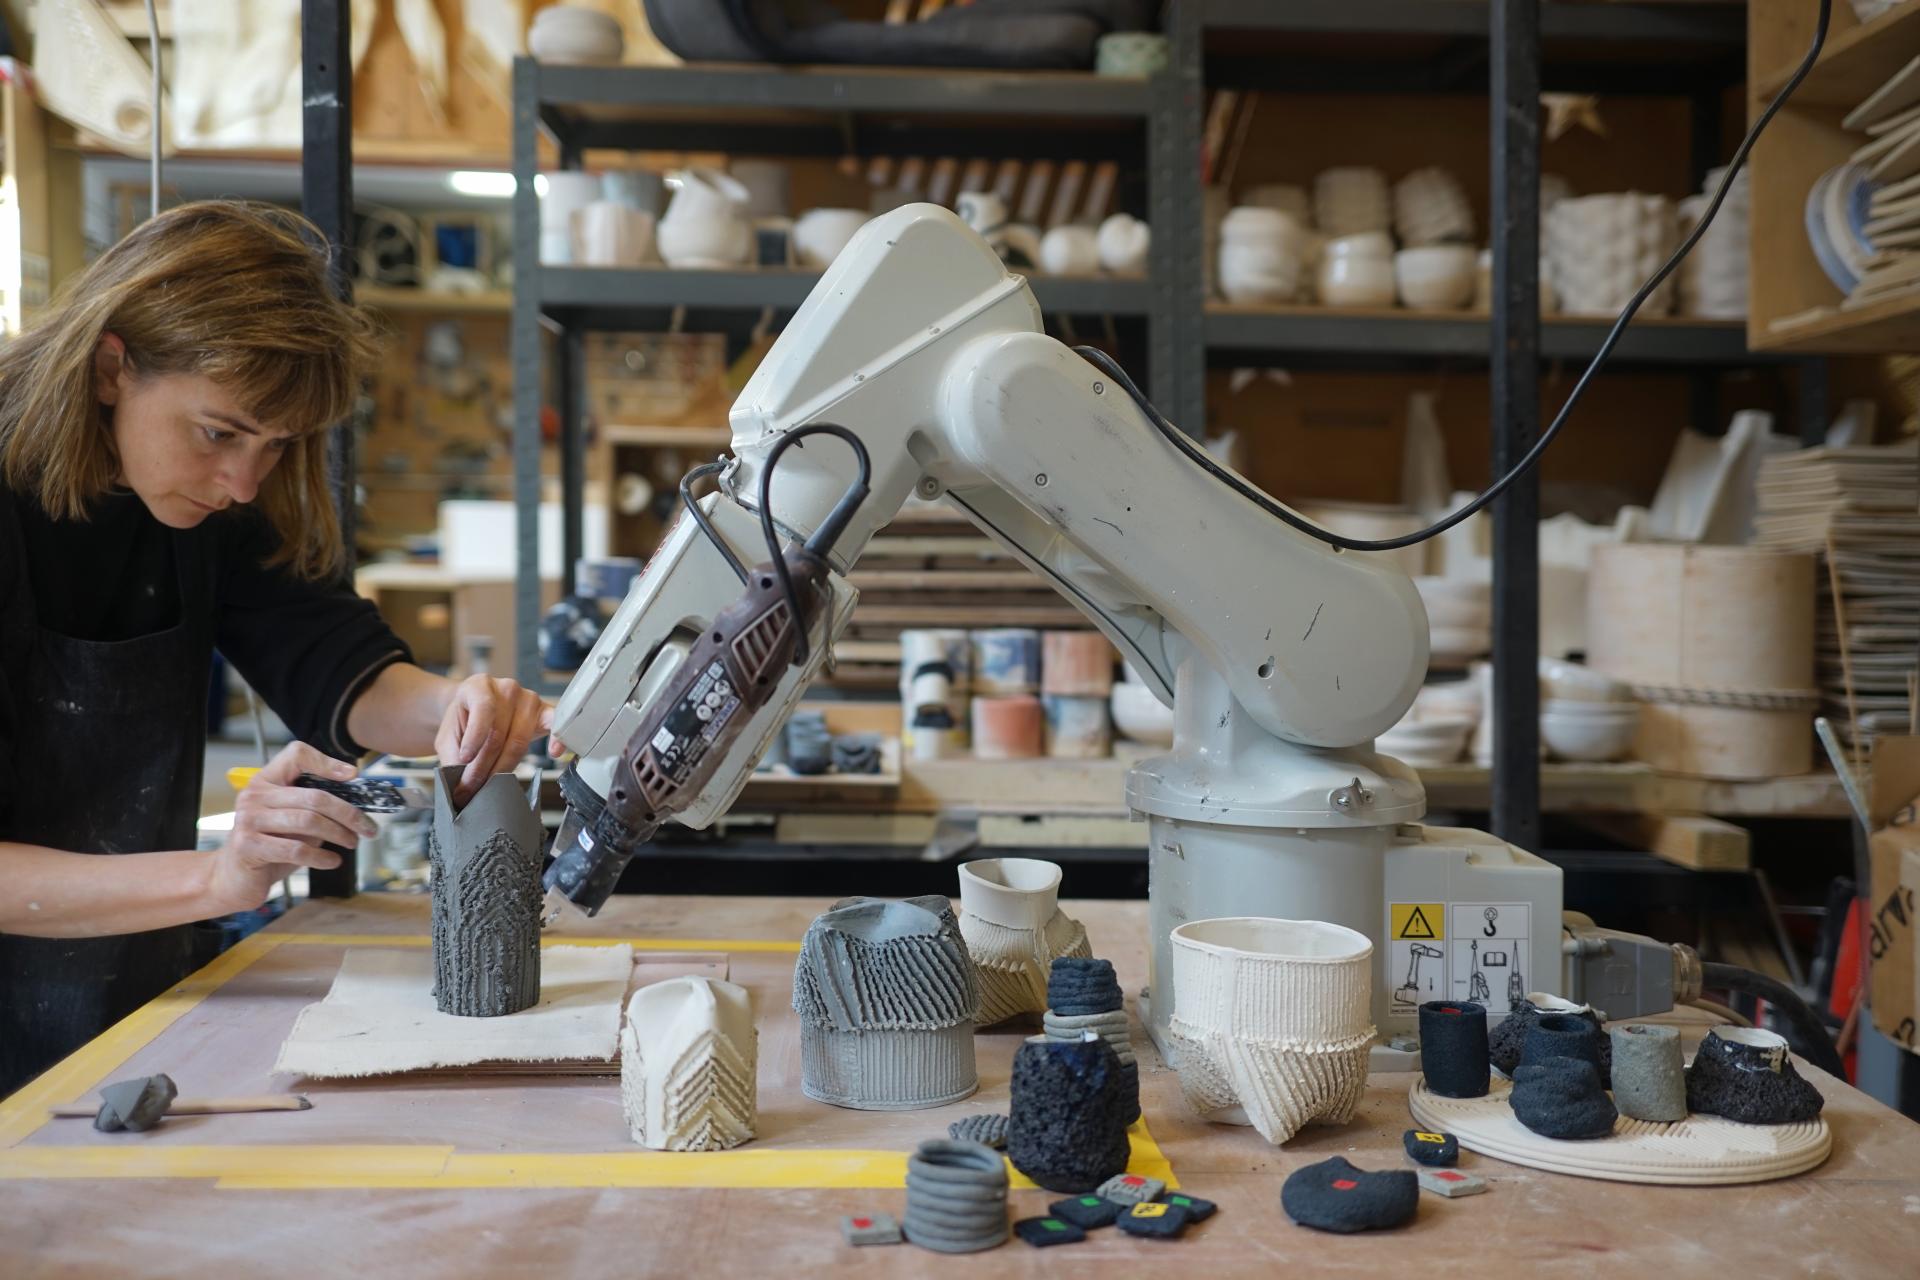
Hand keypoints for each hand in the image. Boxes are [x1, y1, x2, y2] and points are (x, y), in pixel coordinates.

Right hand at [209, 742, 375, 911]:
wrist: (234, 877)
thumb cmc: (269, 845)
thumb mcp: (292, 819)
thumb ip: (313, 806)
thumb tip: (355, 801)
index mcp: (266, 781)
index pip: (296, 755)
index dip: (327, 762)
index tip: (352, 776)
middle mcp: (254, 796)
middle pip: (314, 796)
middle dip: (348, 813)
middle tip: (366, 827)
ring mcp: (249, 820)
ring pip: (308, 821)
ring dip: (338, 834)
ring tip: (352, 842)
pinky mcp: (248, 846)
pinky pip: (296, 849)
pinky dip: (321, 856)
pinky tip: (332, 860)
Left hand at [435, 675, 553, 804]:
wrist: (475, 712)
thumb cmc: (463, 722)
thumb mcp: (449, 735)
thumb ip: (453, 755)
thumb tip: (458, 784)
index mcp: (479, 686)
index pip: (483, 710)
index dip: (474, 738)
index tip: (464, 759)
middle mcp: (507, 689)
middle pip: (499, 734)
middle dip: (484, 766)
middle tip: (472, 788)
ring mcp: (529, 699)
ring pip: (519, 740)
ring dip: (504, 768)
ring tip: (490, 785)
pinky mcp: (545, 712)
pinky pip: (556, 725)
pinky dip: (557, 739)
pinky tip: (553, 752)